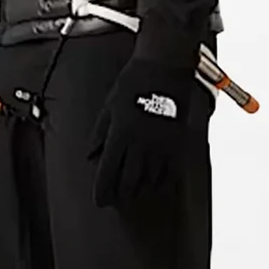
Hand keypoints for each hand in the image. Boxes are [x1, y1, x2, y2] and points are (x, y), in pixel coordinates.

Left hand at [87, 55, 202, 208]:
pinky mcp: (178, 143)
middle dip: (119, 195)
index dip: (102, 191)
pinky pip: (170, 172)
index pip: (108, 172)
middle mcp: (141, 144)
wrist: (165, 67)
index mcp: (120, 134)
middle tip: (114, 199)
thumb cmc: (134, 82)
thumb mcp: (109, 105)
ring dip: (139, 189)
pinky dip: (160, 181)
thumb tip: (91, 155)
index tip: (99, 201)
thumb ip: (99, 133)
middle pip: (128, 182)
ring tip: (133, 192)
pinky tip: (154, 183)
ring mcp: (161, 145)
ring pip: (150, 181)